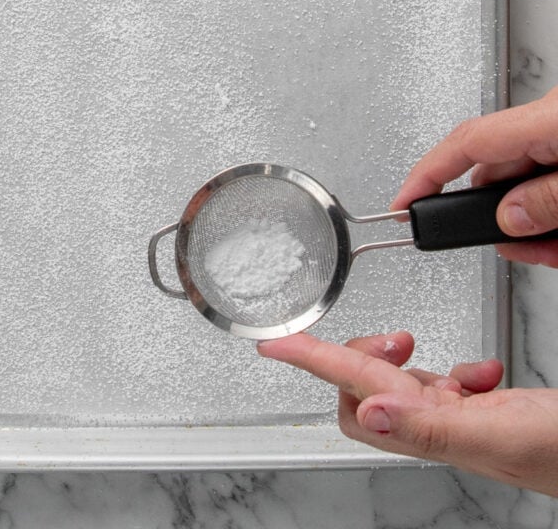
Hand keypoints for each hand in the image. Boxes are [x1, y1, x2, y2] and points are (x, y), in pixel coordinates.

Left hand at [258, 331, 557, 495]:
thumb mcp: (499, 436)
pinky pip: (448, 385)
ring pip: (402, 384)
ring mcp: (460, 423)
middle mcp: (437, 428)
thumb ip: (431, 427)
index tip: (275, 344)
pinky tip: (477, 370)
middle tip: (389, 338)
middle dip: (362, 354)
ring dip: (401, 358)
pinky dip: (457, 367)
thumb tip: (368, 411)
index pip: (355, 386)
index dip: (311, 360)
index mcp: (431, 430)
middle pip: (366, 387)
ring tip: (416, 346)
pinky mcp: (485, 414)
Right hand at [392, 85, 557, 266]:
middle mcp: (550, 121)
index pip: (466, 142)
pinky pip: (545, 184)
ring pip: (523, 185)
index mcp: (547, 119)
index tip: (402, 205)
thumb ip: (545, 201)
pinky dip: (550, 217)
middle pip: (497, 172)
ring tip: (553, 248)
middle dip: (500, 218)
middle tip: (515, 247)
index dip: (426, 174)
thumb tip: (507, 218)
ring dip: (532, 225)